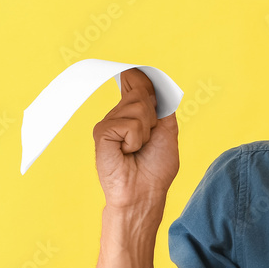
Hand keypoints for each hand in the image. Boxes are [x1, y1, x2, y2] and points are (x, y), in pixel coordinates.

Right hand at [92, 68, 178, 208]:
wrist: (144, 192)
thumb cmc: (155, 168)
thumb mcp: (167, 131)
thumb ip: (162, 106)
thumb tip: (153, 82)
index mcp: (133, 114)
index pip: (136, 84)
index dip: (142, 77)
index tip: (140, 74)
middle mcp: (119, 115)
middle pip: (142, 93)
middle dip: (154, 117)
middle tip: (148, 140)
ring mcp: (109, 123)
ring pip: (138, 107)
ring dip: (146, 131)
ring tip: (137, 148)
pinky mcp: (101, 132)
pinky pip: (129, 123)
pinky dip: (136, 140)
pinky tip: (127, 152)